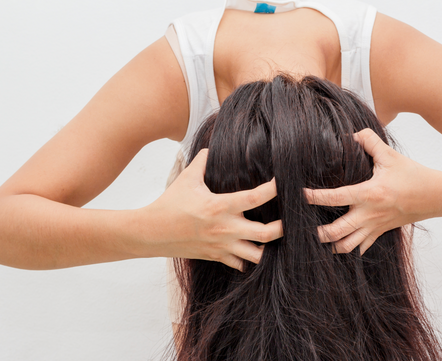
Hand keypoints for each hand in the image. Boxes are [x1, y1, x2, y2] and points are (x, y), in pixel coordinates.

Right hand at [140, 149, 282, 270]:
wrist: (151, 232)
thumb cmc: (169, 204)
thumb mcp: (186, 178)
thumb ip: (202, 161)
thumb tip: (209, 148)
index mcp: (220, 206)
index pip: (255, 198)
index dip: (273, 189)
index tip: (283, 183)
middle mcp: (226, 228)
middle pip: (267, 233)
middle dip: (283, 228)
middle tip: (290, 219)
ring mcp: (222, 245)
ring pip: (257, 256)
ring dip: (269, 248)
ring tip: (275, 240)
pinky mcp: (216, 256)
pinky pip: (240, 264)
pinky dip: (249, 260)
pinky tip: (253, 250)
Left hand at [304, 128, 441, 253]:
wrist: (437, 196)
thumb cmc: (414, 175)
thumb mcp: (391, 155)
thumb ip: (369, 141)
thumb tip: (351, 134)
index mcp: (370, 193)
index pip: (335, 197)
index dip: (315, 197)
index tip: (300, 195)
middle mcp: (370, 214)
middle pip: (337, 231)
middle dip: (318, 233)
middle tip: (302, 227)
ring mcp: (375, 226)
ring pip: (347, 246)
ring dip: (331, 245)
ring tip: (318, 240)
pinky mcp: (381, 232)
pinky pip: (361, 248)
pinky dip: (348, 249)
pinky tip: (336, 246)